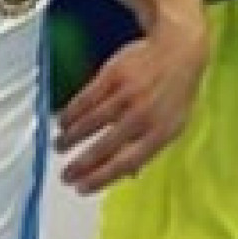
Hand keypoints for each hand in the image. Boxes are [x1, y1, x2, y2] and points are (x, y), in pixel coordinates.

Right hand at [54, 21, 209, 193]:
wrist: (178, 50)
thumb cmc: (175, 93)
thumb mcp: (172, 125)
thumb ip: (149, 149)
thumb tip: (128, 176)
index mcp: (161, 133)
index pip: (126, 163)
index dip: (101, 178)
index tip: (82, 188)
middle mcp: (143, 116)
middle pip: (105, 146)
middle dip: (81, 164)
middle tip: (65, 175)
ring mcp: (127, 94)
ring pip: (91, 122)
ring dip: (71, 138)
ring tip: (59, 147)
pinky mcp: (113, 75)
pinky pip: (86, 98)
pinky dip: (71, 113)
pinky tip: (63, 122)